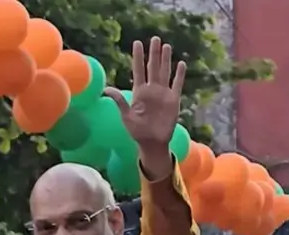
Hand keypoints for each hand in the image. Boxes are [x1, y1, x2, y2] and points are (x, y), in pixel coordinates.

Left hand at [105, 38, 186, 158]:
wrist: (152, 142)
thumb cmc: (137, 131)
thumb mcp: (126, 116)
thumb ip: (120, 101)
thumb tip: (107, 89)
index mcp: (139, 91)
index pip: (138, 70)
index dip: (138, 57)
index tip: (137, 43)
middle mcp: (151, 90)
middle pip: (153, 67)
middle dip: (154, 53)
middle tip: (155, 39)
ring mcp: (163, 94)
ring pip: (164, 72)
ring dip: (165, 59)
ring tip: (166, 46)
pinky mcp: (173, 101)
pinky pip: (177, 85)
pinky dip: (179, 75)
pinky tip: (181, 64)